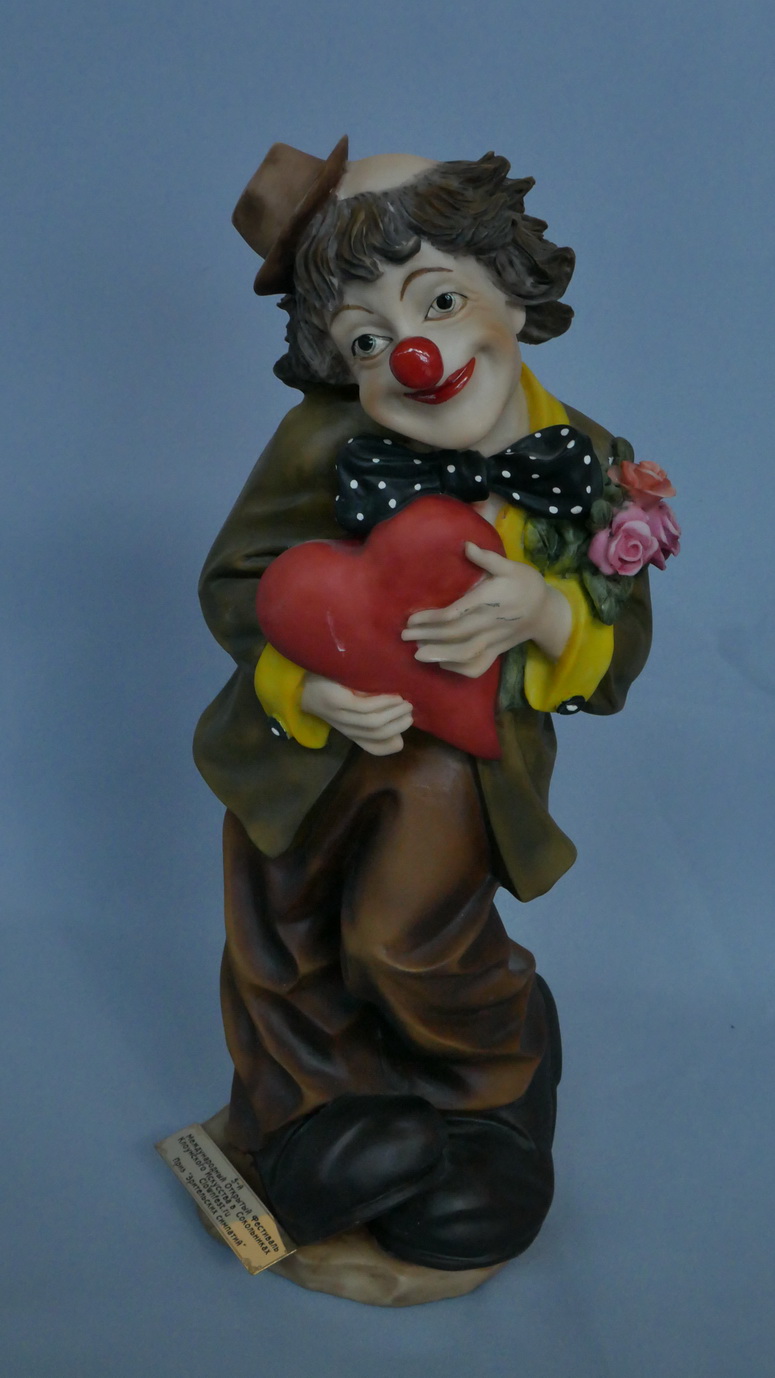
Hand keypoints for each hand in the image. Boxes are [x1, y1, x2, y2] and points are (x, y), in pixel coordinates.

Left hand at [300, 674, 412, 754]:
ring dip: (395, 714)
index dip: (390, 746)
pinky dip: (385, 703)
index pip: (373, 748)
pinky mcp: (339, 703)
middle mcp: (346, 728)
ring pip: (374, 723)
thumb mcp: (351, 709)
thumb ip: (371, 716)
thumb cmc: (331, 692)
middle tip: (410, 712)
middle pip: (378, 734)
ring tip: (406, 704)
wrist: (302, 684)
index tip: (404, 734)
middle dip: (399, 725)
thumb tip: (399, 730)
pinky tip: (394, 696)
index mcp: (350, 732)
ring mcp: (342, 716)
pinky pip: (367, 707)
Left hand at [401, 542, 571, 677]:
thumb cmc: (526, 584)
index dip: (432, 618)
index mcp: (489, 600)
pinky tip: (442, 663)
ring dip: (440, 655)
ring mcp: (494, 640)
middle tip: (404, 636)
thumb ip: (487, 558)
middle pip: (455, 634)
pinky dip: (459, 668)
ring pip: (465, 653)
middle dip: (428, 636)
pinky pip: (478, 666)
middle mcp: (489, 622)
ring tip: (418, 654)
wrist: (547, 612)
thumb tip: (465, 545)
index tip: (412, 618)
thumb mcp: (511, 566)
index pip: (456, 613)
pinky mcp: (496, 651)